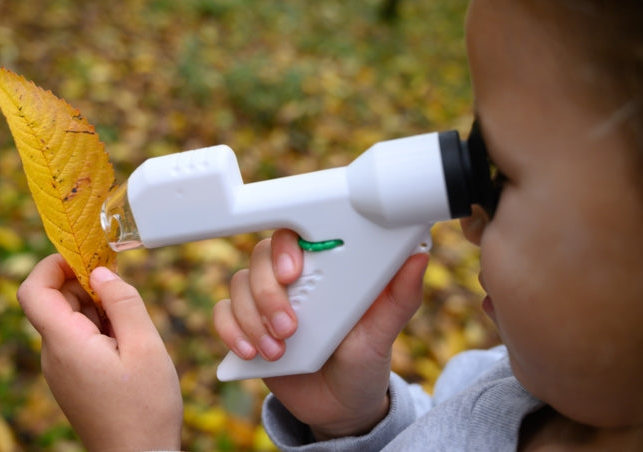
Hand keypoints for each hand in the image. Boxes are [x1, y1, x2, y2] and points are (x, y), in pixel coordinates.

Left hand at [17, 254, 182, 451]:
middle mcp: (53, 356)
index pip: (32, 290)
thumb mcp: (145, 346)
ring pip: (68, 320)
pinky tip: (127, 344)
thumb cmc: (145, 409)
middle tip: (123, 288)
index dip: (51, 264)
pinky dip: (98, 328)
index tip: (84, 256)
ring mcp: (60, 370)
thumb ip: (123, 302)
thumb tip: (101, 273)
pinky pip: (76, 340)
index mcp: (65, 344)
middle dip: (85, 284)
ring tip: (132, 325)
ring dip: (96, 308)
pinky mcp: (72, 379)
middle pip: (54, 301)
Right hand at [214, 230, 427, 439]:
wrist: (340, 406)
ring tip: (277, 350)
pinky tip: (251, 352)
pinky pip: (223, 314)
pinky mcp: (246, 326)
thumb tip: (419, 259)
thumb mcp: (383, 333)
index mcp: (322, 269)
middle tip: (289, 326)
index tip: (294, 272)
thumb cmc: (363, 360)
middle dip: (269, 294)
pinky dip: (231, 331)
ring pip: (239, 285)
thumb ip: (399, 298)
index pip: (294, 236)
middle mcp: (290, 279)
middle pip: (260, 260)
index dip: (286, 247)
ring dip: (251, 318)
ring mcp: (264, 302)